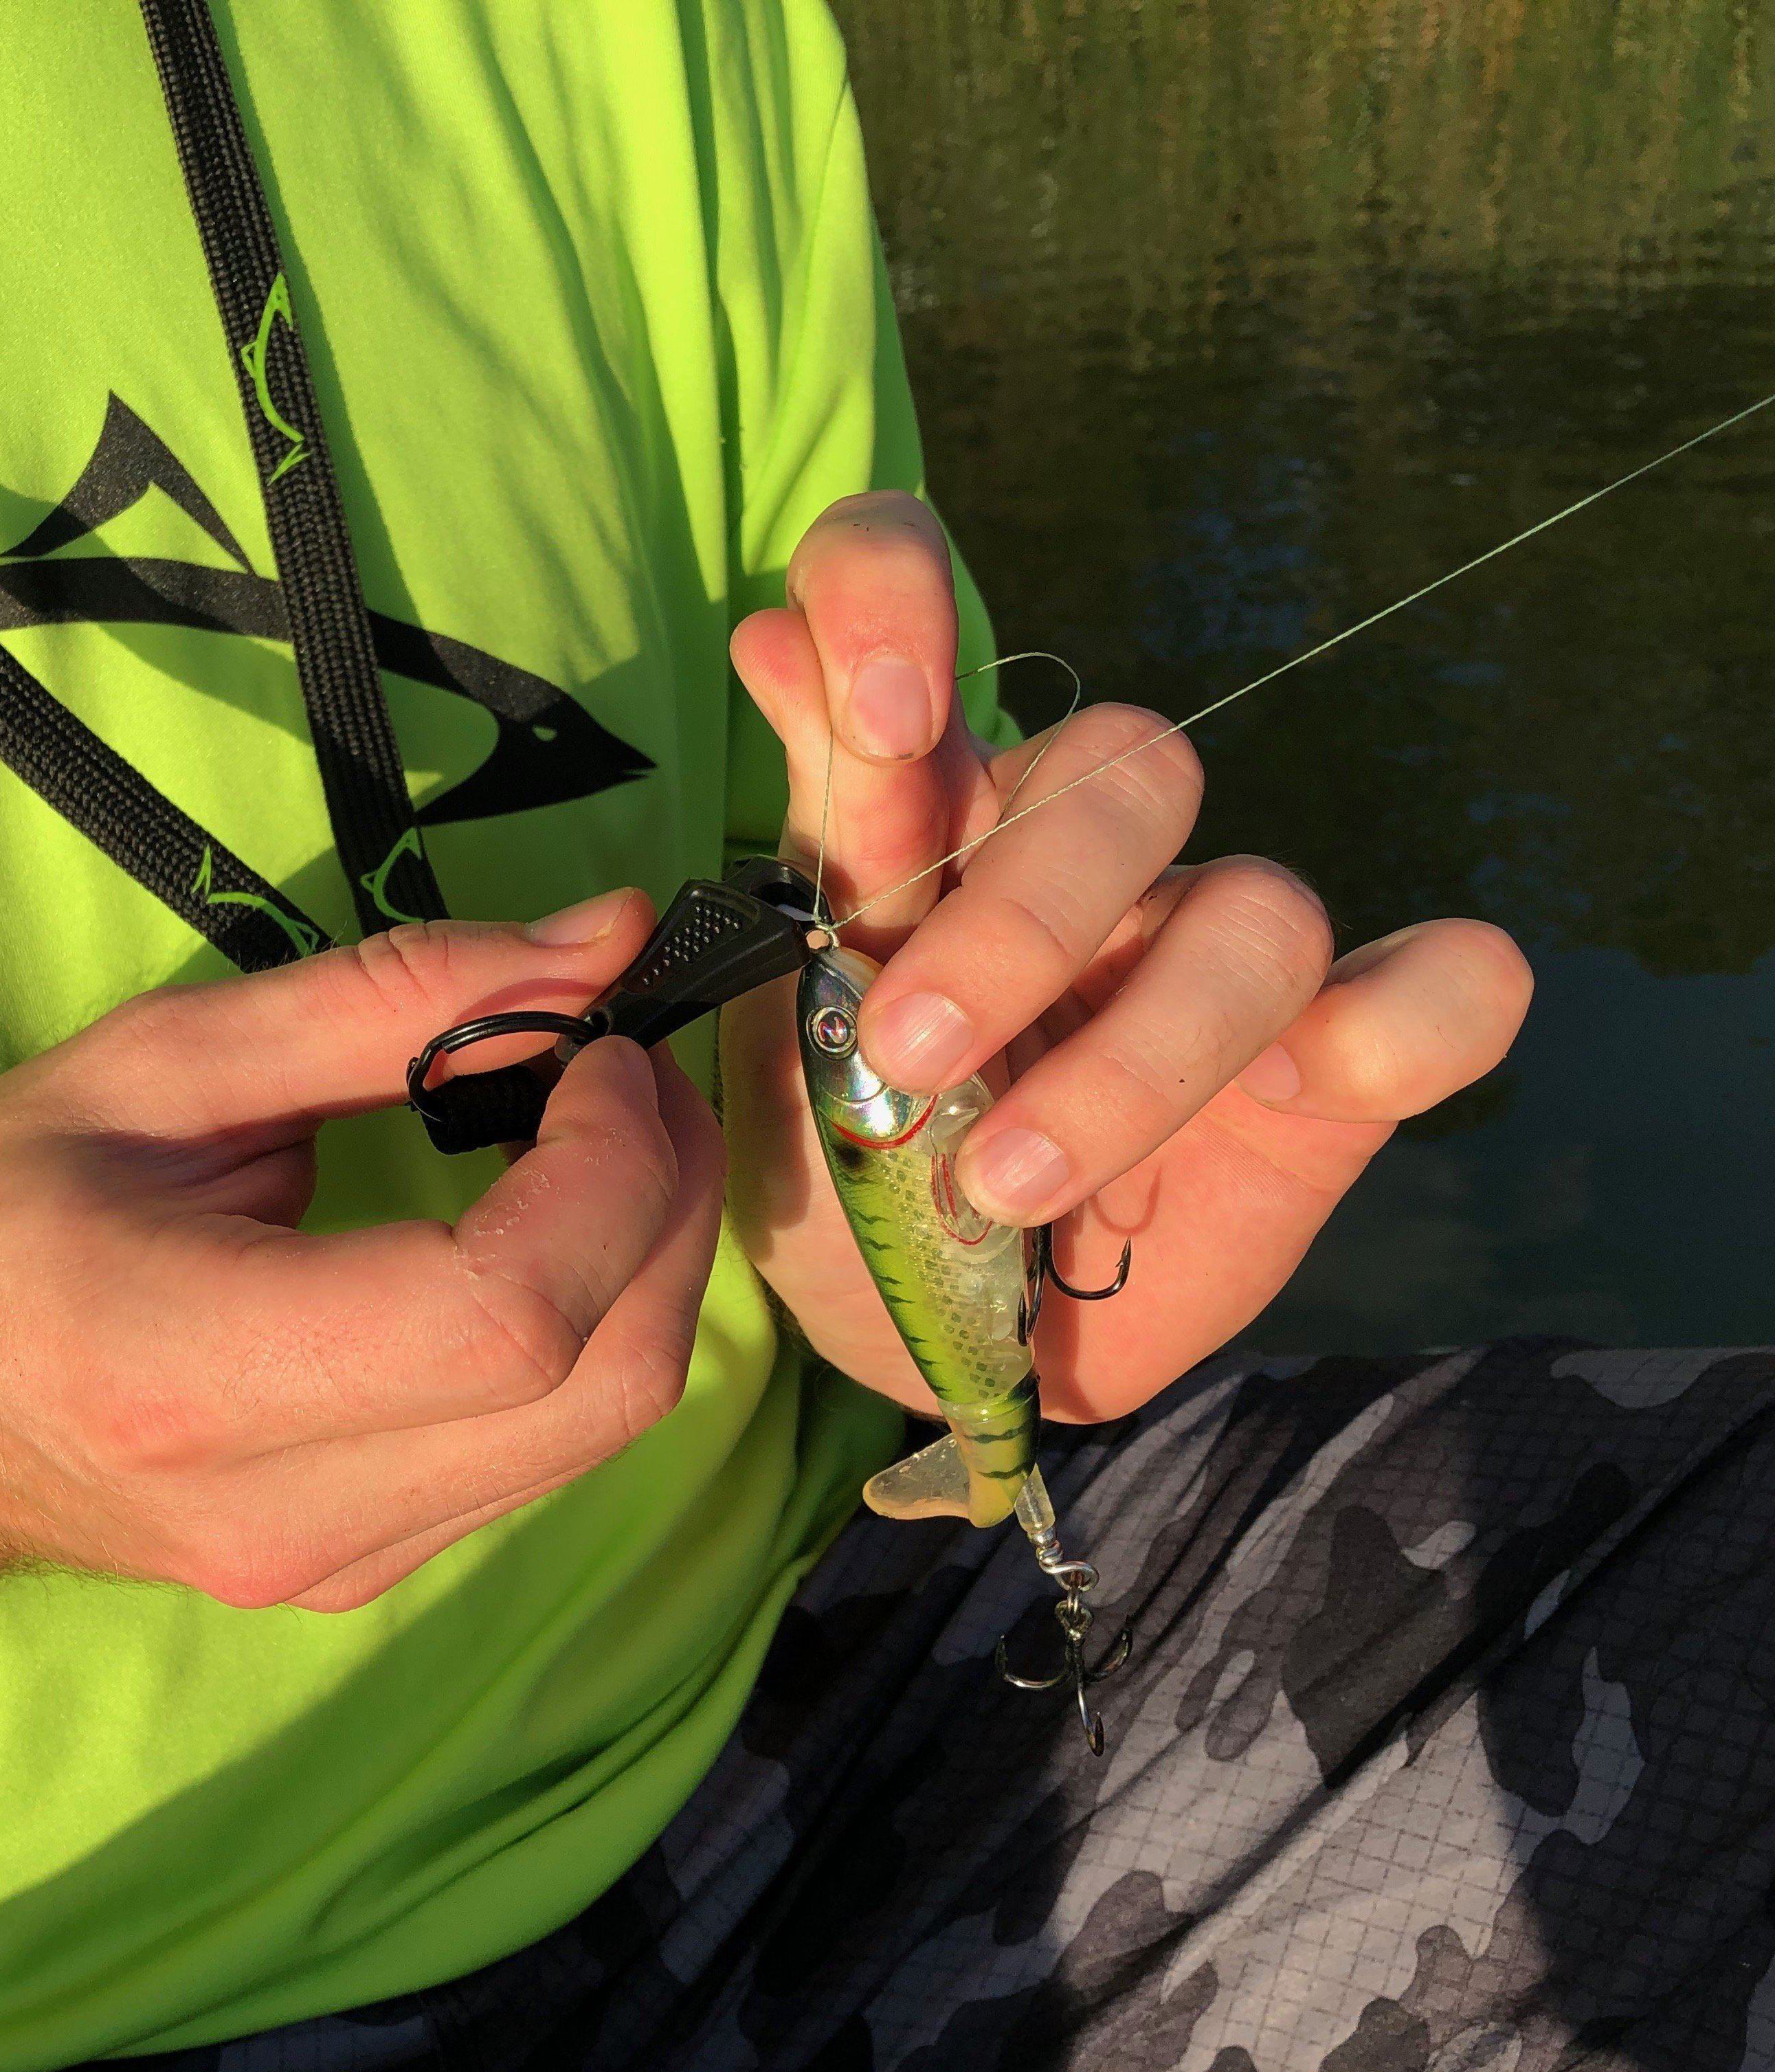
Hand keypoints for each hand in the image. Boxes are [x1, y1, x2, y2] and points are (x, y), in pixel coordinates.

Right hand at [0, 891, 721, 1623]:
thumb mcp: (161, 1061)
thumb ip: (391, 998)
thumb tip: (606, 940)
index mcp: (189, 1372)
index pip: (505, 1313)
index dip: (611, 1168)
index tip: (604, 1048)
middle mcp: (286, 1513)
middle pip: (603, 1379)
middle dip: (671, 1198)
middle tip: (631, 1068)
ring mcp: (345, 1566)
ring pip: (611, 1422)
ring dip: (653, 1253)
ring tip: (601, 1130)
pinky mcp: (379, 1570)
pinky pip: (563, 1445)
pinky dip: (600, 1316)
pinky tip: (555, 1226)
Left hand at [723, 492, 1532, 1419]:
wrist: (926, 1330)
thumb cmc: (846, 1167)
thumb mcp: (794, 1032)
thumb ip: (829, 851)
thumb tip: (770, 640)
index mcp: (939, 816)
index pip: (916, 600)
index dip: (899, 595)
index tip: (881, 712)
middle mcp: (1090, 853)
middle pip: (1130, 773)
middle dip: (1018, 919)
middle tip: (910, 1060)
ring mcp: (1218, 951)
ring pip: (1263, 909)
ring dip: (1139, 1053)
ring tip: (1011, 1184)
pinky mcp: (1336, 1070)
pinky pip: (1446, 991)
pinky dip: (1403, 1025)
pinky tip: (1311, 1086)